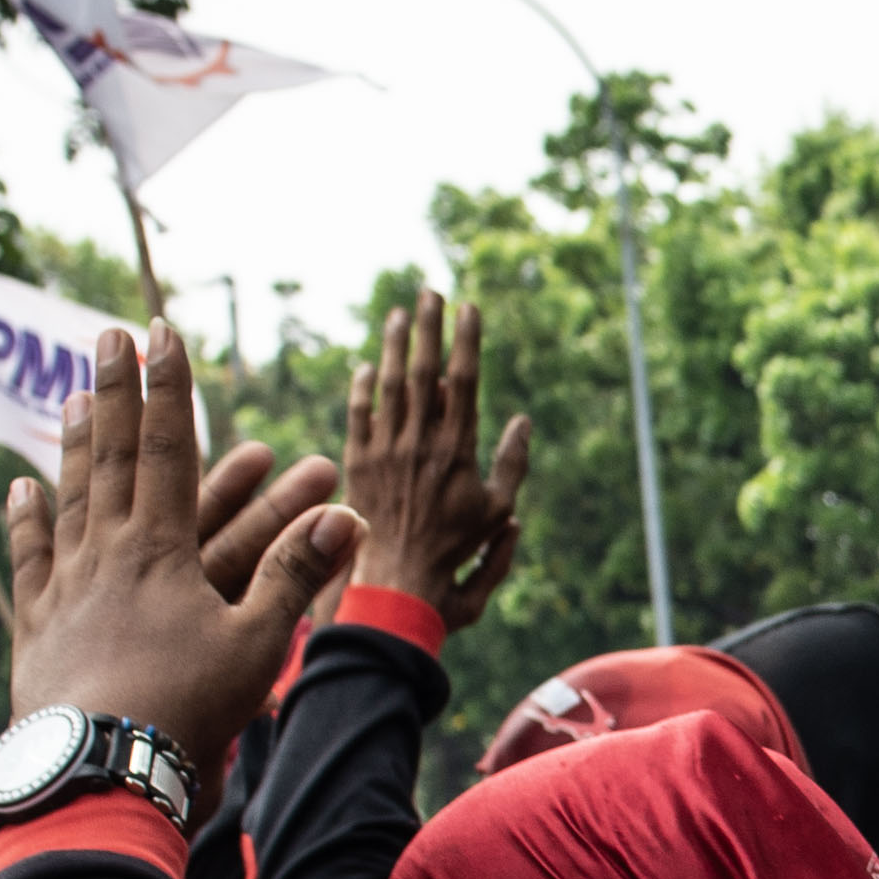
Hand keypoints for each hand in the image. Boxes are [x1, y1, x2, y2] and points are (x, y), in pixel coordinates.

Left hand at [6, 325, 357, 767]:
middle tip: (108, 334)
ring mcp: (64, 585)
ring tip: (72, 393)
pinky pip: (31, 555)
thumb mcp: (256, 647)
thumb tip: (347, 518)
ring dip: (74, 441)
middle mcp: (105, 552)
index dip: (168, 389)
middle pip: (111, 455)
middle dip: (115, 390)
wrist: (102, 769)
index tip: (163, 334)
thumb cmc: (186, 712)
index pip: (167, 450)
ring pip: (68, 494)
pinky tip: (23, 487)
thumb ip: (295, 577)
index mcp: (160, 552)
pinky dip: (27, 517)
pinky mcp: (36, 624)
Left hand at [340, 293, 532, 628]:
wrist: (396, 586)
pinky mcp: (357, 465)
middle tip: (430, 292)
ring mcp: (384, 452)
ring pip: (389, 384)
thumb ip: (512, 466)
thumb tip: (521, 422)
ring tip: (400, 314)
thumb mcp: (497, 516)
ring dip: (396, 345)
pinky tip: (369, 366)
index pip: (463, 382)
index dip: (466, 341)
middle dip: (429, 328)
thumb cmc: (454, 558)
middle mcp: (418, 444)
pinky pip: (358, 414)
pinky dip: (363, 387)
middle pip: (424, 371)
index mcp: (457, 452)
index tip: (470, 308)